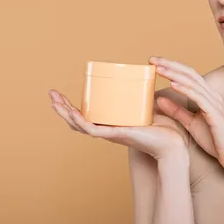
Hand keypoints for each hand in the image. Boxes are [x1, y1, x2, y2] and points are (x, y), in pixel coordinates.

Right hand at [49, 89, 186, 159]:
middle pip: (77, 120)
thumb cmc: (163, 131)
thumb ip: (143, 97)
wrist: (172, 145)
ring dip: (64, 112)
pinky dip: (80, 121)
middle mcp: (106, 131)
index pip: (85, 117)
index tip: (61, 95)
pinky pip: (92, 129)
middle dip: (61, 107)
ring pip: (79, 125)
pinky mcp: (115, 135)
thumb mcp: (147, 109)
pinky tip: (71, 113)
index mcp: (110, 125)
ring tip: (54, 100)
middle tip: (51, 93)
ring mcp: (109, 134)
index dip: (71, 107)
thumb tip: (143, 78)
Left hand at [149, 56, 223, 171]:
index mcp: (208, 96)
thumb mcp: (191, 124)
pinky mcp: (215, 113)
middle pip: (189, 73)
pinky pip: (199, 97)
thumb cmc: (216, 142)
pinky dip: (185, 88)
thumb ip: (177, 111)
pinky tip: (172, 84)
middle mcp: (212, 95)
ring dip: (174, 73)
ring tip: (158, 68)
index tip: (154, 62)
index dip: (172, 67)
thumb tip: (159, 99)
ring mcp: (215, 103)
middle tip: (152, 59)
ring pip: (193, 82)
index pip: (188, 75)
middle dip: (170, 64)